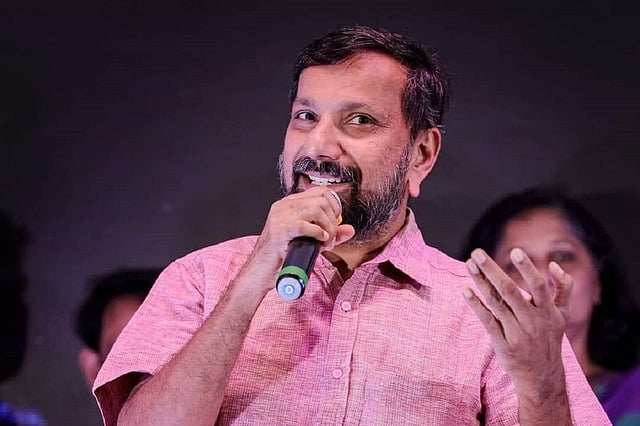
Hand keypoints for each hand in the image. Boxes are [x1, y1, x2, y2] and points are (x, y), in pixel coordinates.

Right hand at [251, 187, 354, 288]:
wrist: (260, 272)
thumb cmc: (282, 257)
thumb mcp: (310, 242)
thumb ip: (330, 234)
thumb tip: (349, 230)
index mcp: (290, 204)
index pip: (321, 192)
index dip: (334, 207)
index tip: (334, 224)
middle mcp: (284, 206)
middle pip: (322, 200)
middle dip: (333, 221)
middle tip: (330, 239)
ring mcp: (280, 216)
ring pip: (317, 209)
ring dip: (328, 228)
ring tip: (325, 244)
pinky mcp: (279, 229)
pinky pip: (305, 224)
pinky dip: (318, 233)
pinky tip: (319, 242)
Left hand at [463, 248, 572, 418]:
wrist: (542, 377)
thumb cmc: (550, 339)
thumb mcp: (563, 315)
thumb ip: (563, 288)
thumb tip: (554, 264)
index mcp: (548, 312)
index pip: (538, 286)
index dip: (527, 268)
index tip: (515, 251)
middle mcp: (533, 321)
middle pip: (510, 291)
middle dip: (492, 270)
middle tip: (477, 252)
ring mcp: (517, 333)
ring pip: (496, 303)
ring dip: (481, 282)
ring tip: (469, 264)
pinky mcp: (502, 344)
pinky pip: (488, 321)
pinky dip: (476, 306)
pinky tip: (466, 291)